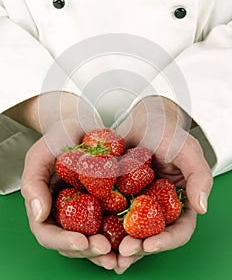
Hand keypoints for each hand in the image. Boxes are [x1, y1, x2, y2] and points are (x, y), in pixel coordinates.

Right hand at [20, 93, 117, 269]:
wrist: (81, 123)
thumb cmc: (57, 138)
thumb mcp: (39, 155)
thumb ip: (33, 183)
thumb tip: (39, 215)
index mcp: (47, 206)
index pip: (49, 234)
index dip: (64, 242)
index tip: (82, 241)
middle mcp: (66, 213)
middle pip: (73, 243)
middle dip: (89, 251)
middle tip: (108, 250)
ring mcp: (86, 209)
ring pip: (94, 238)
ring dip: (107, 251)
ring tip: (123, 254)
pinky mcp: (106, 202)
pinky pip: (113, 221)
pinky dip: (122, 234)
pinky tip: (134, 237)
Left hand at [113, 96, 212, 273]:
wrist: (141, 119)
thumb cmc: (168, 132)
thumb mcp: (187, 149)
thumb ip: (199, 176)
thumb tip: (201, 208)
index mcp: (180, 201)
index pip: (179, 229)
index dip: (166, 241)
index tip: (149, 245)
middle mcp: (159, 206)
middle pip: (152, 236)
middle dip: (139, 248)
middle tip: (122, 254)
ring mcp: (138, 201)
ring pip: (131, 230)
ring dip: (119, 245)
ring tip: (106, 253)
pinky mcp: (119, 195)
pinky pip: (111, 213)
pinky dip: (104, 226)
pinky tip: (93, 233)